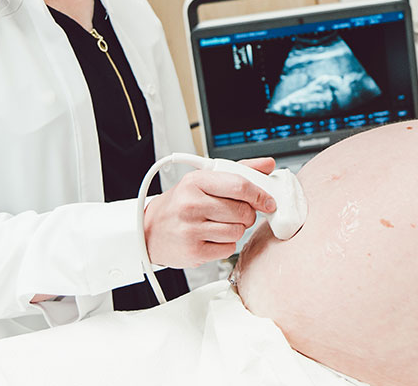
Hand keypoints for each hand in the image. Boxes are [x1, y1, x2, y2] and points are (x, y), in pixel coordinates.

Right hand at [143, 157, 276, 267]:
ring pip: (238, 231)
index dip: (260, 194)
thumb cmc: (180, 203)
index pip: (239, 186)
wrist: (149, 230)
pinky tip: (212, 237)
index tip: (269, 200)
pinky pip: (229, 248)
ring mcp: (191, 230)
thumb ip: (238, 170)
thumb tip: (267, 165)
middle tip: (239, 213)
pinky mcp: (194, 252)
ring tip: (220, 225)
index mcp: (195, 181)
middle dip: (248, 214)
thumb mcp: (203, 180)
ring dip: (236, 229)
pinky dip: (226, 244)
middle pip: (242, 211)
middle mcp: (191, 204)